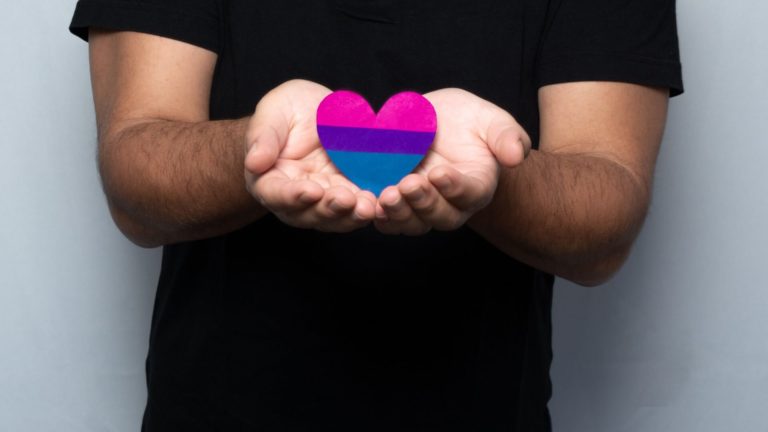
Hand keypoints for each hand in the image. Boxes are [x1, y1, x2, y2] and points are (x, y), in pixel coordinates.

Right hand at [245, 80, 376, 231]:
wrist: (313, 114)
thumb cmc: (285, 113)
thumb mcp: (271, 113)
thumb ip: (262, 137)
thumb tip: (254, 162)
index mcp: (270, 180)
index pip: (276, 194)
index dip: (292, 196)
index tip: (310, 190)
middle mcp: (297, 198)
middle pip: (310, 212)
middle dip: (329, 209)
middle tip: (347, 200)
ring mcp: (325, 200)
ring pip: (336, 216)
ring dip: (353, 215)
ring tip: (368, 206)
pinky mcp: (350, 195)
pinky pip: (359, 207)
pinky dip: (372, 207)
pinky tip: (385, 202)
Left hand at [374, 88, 530, 234]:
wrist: (434, 125)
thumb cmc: (467, 123)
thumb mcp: (489, 120)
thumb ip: (507, 136)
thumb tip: (516, 156)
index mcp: (477, 185)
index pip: (471, 193)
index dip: (455, 187)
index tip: (440, 173)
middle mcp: (451, 204)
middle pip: (441, 216)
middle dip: (424, 203)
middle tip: (407, 184)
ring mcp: (422, 208)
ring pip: (413, 223)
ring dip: (399, 214)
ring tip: (385, 196)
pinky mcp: (397, 206)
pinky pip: (388, 220)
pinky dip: (378, 217)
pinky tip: (367, 205)